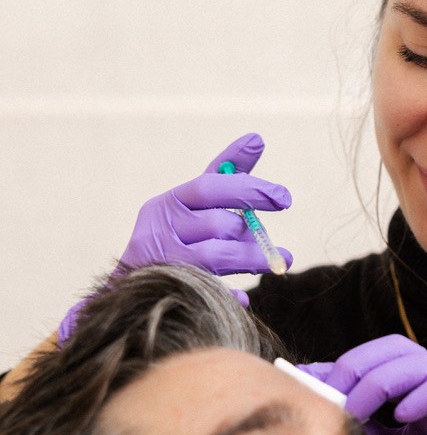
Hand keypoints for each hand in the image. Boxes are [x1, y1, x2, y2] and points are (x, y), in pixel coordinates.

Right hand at [119, 133, 291, 289]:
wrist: (134, 288)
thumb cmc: (177, 236)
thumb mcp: (194, 204)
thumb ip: (226, 176)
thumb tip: (256, 139)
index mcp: (170, 203)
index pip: (211, 187)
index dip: (249, 189)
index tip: (284, 198)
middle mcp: (162, 229)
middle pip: (218, 224)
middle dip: (249, 230)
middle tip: (271, 237)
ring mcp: (164, 261)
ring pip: (217, 256)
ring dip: (252, 258)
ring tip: (279, 261)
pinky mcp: (168, 291)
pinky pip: (208, 291)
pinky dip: (229, 294)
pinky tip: (244, 295)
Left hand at [301, 335, 426, 434]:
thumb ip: (352, 424)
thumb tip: (309, 397)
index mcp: (408, 390)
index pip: (376, 355)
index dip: (345, 363)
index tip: (312, 383)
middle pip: (397, 348)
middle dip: (360, 365)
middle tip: (333, 391)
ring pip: (423, 364)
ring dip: (384, 379)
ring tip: (358, 407)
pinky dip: (425, 396)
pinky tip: (400, 414)